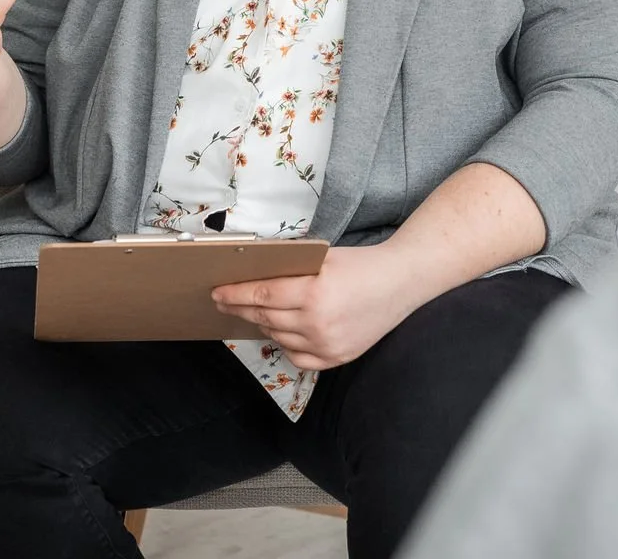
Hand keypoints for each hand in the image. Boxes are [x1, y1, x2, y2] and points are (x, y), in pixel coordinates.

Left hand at [212, 245, 422, 370]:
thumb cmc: (361, 265)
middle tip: (223, 302)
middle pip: (265, 318)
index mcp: (314, 292)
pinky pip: (297, 356)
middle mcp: (317, 322)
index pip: (261, 295)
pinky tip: (284, 331)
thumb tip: (252, 276)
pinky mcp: (336, 358)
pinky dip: (286, 344)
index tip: (217, 292)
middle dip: (240, 309)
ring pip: (278, 337)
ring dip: (263, 325)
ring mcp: (326, 344)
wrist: (400, 284)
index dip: (235, 294)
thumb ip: (291, 270)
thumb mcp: (322, 258)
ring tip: (254, 313)